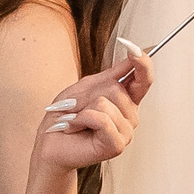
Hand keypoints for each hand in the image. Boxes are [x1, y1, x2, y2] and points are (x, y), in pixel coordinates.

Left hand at [34, 45, 151, 173]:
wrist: (50, 141)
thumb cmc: (66, 115)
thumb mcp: (85, 88)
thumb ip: (110, 75)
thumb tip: (133, 55)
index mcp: (126, 98)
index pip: (143, 78)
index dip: (142, 62)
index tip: (133, 49)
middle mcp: (130, 115)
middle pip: (116, 88)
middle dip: (88, 94)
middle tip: (76, 107)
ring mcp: (126, 131)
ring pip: (106, 103)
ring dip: (81, 109)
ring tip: (75, 120)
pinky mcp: (117, 144)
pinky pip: (101, 119)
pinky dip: (81, 119)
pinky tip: (74, 127)